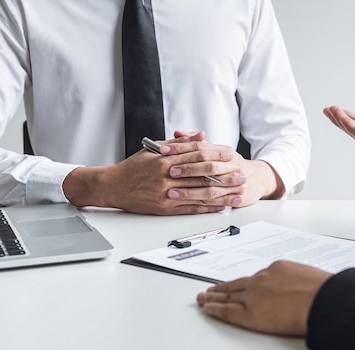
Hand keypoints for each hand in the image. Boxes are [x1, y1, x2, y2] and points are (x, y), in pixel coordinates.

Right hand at [62, 132, 235, 214]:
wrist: (113, 186)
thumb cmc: (134, 167)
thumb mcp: (154, 149)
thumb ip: (179, 143)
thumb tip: (201, 136)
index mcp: (165, 160)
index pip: (197, 155)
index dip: (216, 154)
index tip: (231, 153)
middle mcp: (167, 177)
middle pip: (202, 174)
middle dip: (225, 174)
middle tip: (242, 173)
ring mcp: (166, 194)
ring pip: (199, 193)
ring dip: (222, 194)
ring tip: (238, 193)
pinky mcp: (165, 208)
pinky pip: (191, 208)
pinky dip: (207, 208)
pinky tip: (221, 206)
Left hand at [164, 131, 284, 206]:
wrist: (258, 179)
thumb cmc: (233, 165)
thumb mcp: (217, 151)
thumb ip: (196, 143)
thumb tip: (178, 133)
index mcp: (223, 151)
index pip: (199, 148)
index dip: (180, 148)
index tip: (163, 150)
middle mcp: (231, 164)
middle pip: (207, 165)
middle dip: (187, 169)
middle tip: (169, 171)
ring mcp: (236, 181)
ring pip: (211, 186)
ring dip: (190, 191)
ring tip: (172, 192)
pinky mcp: (238, 196)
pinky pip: (218, 202)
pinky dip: (203, 204)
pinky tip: (190, 205)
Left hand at [196, 261, 332, 335]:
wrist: (322, 302)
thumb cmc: (325, 293)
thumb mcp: (315, 280)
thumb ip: (303, 284)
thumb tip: (308, 291)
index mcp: (278, 269)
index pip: (256, 277)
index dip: (245, 282)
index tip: (240, 284)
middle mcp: (262, 280)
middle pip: (237, 284)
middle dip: (223, 287)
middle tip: (211, 289)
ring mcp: (253, 295)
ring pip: (228, 295)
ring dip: (214, 296)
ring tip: (203, 298)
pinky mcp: (249, 313)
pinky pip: (227, 310)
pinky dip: (215, 309)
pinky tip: (207, 308)